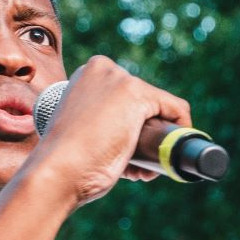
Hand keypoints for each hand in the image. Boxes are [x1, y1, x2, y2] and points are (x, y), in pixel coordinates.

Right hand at [23, 55, 192, 205]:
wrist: (58, 170)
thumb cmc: (65, 161)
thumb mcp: (79, 130)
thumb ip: (97, 122)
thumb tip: (119, 134)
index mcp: (87, 76)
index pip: (127, 98)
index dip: (132, 129)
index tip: (124, 155)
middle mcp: (104, 69)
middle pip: (145, 103)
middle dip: (145, 137)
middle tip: (132, 167)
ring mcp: (120, 79)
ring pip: (160, 109)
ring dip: (157, 141)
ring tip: (138, 170)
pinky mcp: (137, 94)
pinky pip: (177, 109)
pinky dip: (181, 130)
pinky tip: (167, 156)